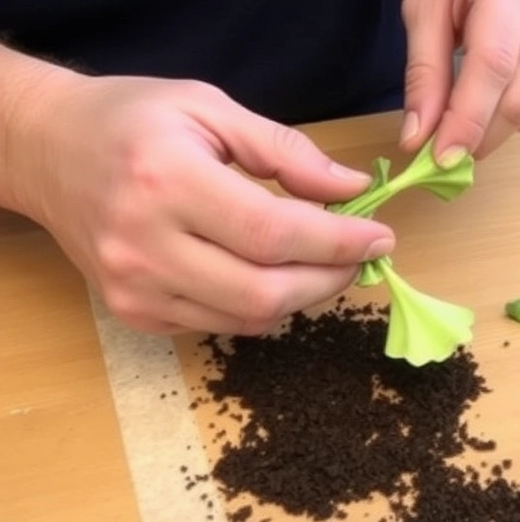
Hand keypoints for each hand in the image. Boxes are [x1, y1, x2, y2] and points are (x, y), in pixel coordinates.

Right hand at [4, 69, 394, 334]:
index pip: (274, 234)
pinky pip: (221, 326)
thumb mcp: (211, 108)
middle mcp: (145, 244)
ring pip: (248, 319)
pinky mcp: (133, 313)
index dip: (339, 243)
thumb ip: (286, 151)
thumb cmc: (134, 120)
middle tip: (358, 255)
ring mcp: (134, 288)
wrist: (49, 151)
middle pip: (266, 291)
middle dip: (330, 278)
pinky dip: (261, 307)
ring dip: (302, 296)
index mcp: (166, 181)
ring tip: (320, 262)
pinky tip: (269, 274)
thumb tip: (351, 190)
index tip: (381, 237)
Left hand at [398, 0, 519, 162]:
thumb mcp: (431, 8)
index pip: (494, 64)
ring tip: (481, 88)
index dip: (468, 118)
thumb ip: (425, 70)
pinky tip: (513, 80)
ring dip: (502, 123)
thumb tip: (420, 136)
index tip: (443, 158)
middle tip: (449, 142)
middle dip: (481, 135)